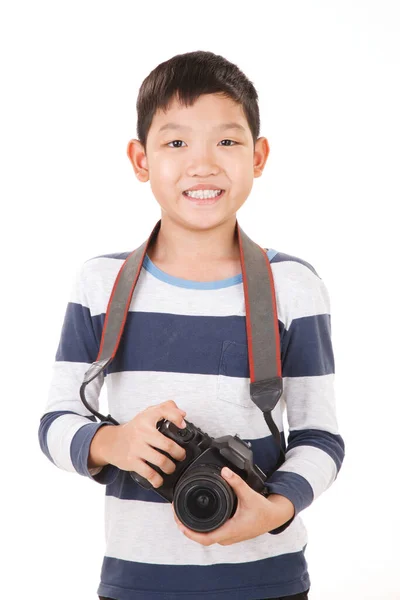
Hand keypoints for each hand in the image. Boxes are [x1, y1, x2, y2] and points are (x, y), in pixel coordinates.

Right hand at [89, 400, 186, 485]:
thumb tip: (183, 415)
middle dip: (179, 453)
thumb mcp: (148, 414)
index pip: (164, 411)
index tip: (183, 426)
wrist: (111, 442)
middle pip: (167, 445)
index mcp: (147, 418)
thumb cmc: (134, 429)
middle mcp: (142, 432)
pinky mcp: (132, 461)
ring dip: (170, 467)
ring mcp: (137, 447)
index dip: (177, 419)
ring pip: (161, 461)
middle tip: (180, 456)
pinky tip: (159, 480)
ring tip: (171, 467)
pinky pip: (148, 473)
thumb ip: (167, 408)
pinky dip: (157, 480)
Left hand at [172, 467, 294, 545]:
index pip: (205, 538)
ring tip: (181, 515)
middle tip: (175, 513)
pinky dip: (200, 528)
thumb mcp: (249, 494)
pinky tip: (194, 518)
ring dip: (192, 528)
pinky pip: (211, 533)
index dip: (190, 532)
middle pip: (201, 538)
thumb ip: (236, 482)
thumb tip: (224, 471)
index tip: (179, 522)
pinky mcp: (228, 533)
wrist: (273, 517)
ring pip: (206, 537)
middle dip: (186, 528)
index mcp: (230, 530)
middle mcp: (227, 536)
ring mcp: (228, 536)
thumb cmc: (262, 509)